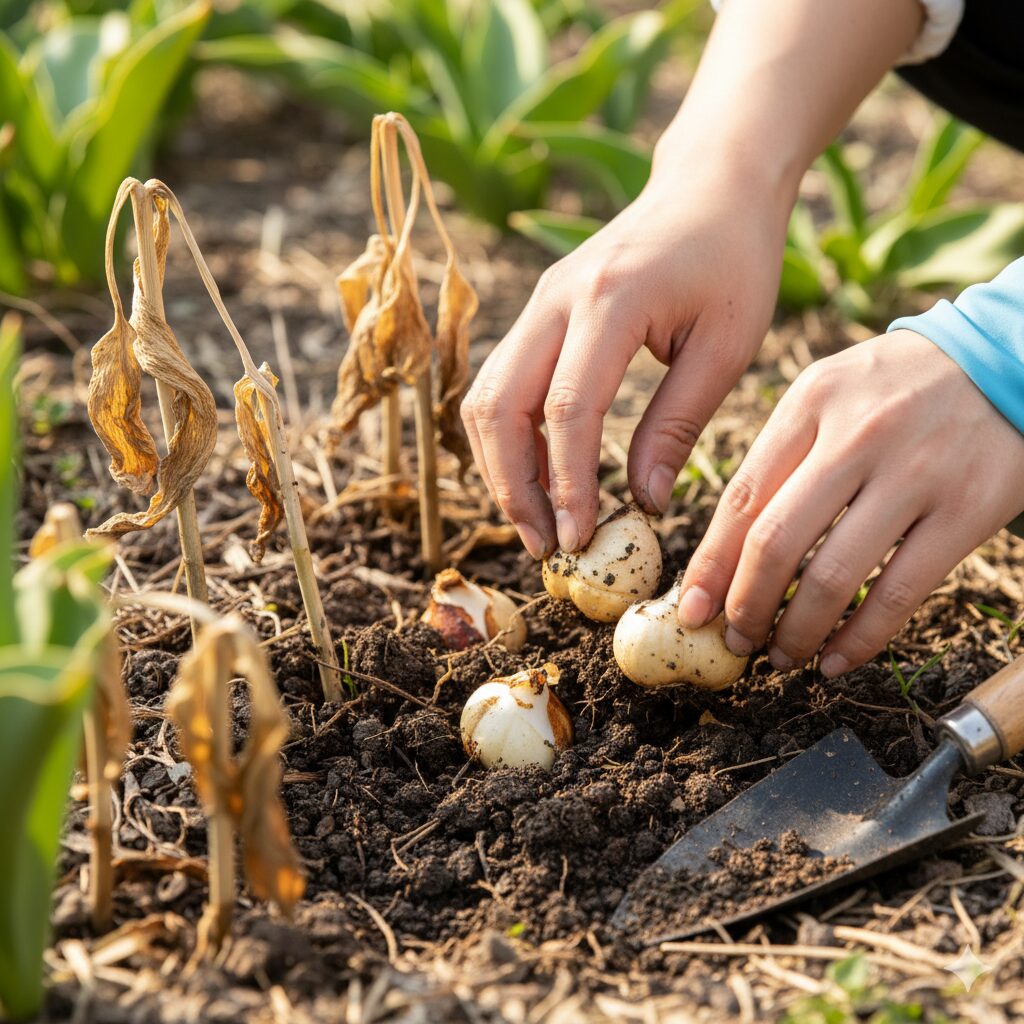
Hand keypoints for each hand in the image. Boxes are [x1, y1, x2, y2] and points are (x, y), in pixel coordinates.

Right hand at [461, 161, 788, 557]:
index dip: (566, 484)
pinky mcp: (539, 312)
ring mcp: (539, 302)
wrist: (711, 184)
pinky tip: (540, 475)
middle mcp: (556, 299)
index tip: (578, 539)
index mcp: (610, 302)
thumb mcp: (726, 346)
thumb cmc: (733, 259)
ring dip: (501, 466)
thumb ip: (677, 424)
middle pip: (499, 406)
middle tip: (545, 544)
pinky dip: (510, 437)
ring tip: (538, 521)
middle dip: (512, 486)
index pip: (566, 410)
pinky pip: (502, 382)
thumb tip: (645, 503)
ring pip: (486, 397)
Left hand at [677, 330, 1023, 674]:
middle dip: (745, 607)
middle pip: (776, 542)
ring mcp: (915, 474)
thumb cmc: (896, 387)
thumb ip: (779, 457)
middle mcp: (857, 436)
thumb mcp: (828, 393)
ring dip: (796, 632)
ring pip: (832, 576)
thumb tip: (725, 550)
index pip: (742, 498)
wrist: (1004, 359)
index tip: (691, 609)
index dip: (710, 565)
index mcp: (811, 404)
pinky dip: (860, 639)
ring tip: (780, 657)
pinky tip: (836, 660)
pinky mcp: (967, 510)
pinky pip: (899, 592)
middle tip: (735, 640)